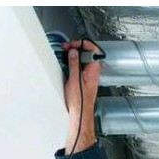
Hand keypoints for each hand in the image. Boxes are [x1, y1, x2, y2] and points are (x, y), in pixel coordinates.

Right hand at [61, 38, 101, 152]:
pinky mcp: (82, 79)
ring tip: (65, 54)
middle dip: (76, 48)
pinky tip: (66, 63)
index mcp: (94, 70)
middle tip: (66, 48)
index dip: (83, 44)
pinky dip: (72, 62)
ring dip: (73, 55)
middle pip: (87, 53)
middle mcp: (92, 71)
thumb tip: (74, 52)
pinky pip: (78, 66)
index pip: (93, 49)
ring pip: (82, 59)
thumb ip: (74, 64)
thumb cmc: (79, 101)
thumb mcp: (74, 80)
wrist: (79, 114)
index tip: (73, 44)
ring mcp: (87, 75)